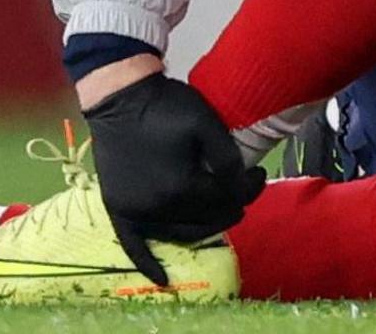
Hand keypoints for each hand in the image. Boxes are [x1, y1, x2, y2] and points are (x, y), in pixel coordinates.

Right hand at [83, 72, 264, 287]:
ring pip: (178, 234)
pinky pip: (133, 244)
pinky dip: (148, 262)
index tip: (258, 173)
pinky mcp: (118, 207)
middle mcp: (156, 208)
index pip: (225, 200)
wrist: (120, 97)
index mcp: (181, 188)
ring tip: (222, 212)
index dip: (248, 188)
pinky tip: (162, 279)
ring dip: (204, 228)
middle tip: (244, 190)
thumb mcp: (207, 125)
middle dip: (230, 207)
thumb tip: (240, 184)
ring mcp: (134, 211)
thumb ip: (227, 159)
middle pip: (204, 221)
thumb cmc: (167, 106)